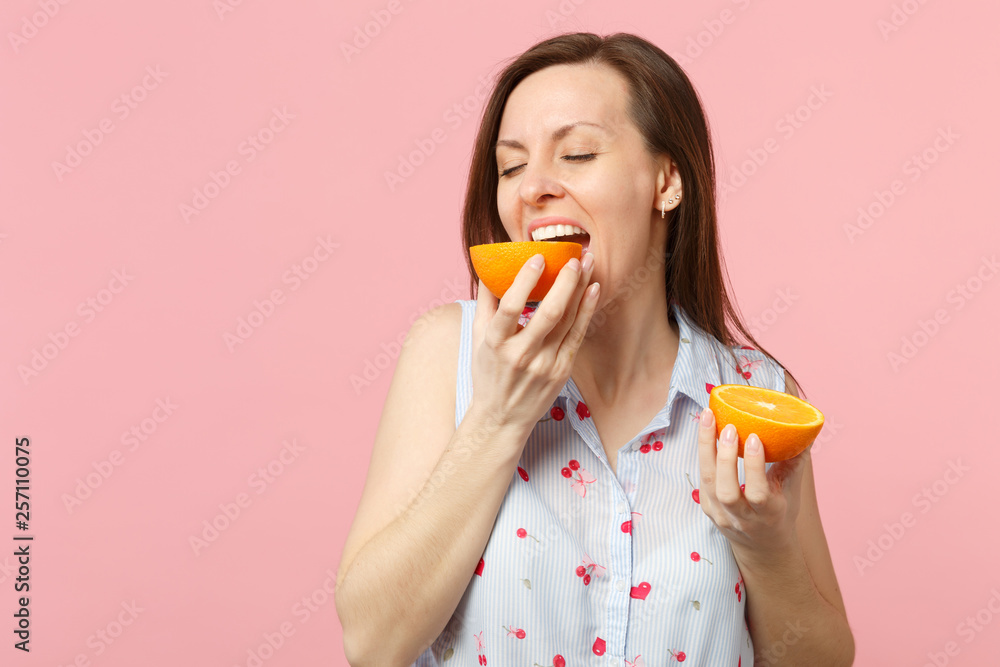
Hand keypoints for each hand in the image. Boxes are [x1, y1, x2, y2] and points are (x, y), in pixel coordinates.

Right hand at [469, 252, 598, 436]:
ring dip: (580, 288)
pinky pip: (577, 335)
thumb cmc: (488, 372)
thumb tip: (489, 265)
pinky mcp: (562, 371)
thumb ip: (485, 301)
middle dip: (565, 282)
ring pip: (567, 321)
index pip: (511, 308)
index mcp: (495, 344)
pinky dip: (587, 310)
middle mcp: (521, 355)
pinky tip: (593, 289)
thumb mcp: (476, 338)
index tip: (538, 258)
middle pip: (548, 313)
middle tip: (575, 256)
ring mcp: (544, 365)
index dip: (525, 281)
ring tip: (588, 262)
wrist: (502, 418)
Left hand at [696, 407, 809, 561]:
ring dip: (706, 448)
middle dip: (725, 457)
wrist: (762, 547)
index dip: (754, 465)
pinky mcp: (707, 507)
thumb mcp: (792, 491)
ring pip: (708, 482)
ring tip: (708, 418)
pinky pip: (702, 478)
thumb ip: (795, 461)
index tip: (754, 437)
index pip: (757, 492)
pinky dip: (703, 453)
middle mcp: (741, 518)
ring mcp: (721, 514)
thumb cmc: (780, 513)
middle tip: (728, 427)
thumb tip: (805, 426)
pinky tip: (705, 429)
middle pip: (726, 490)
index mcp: (768, 514)